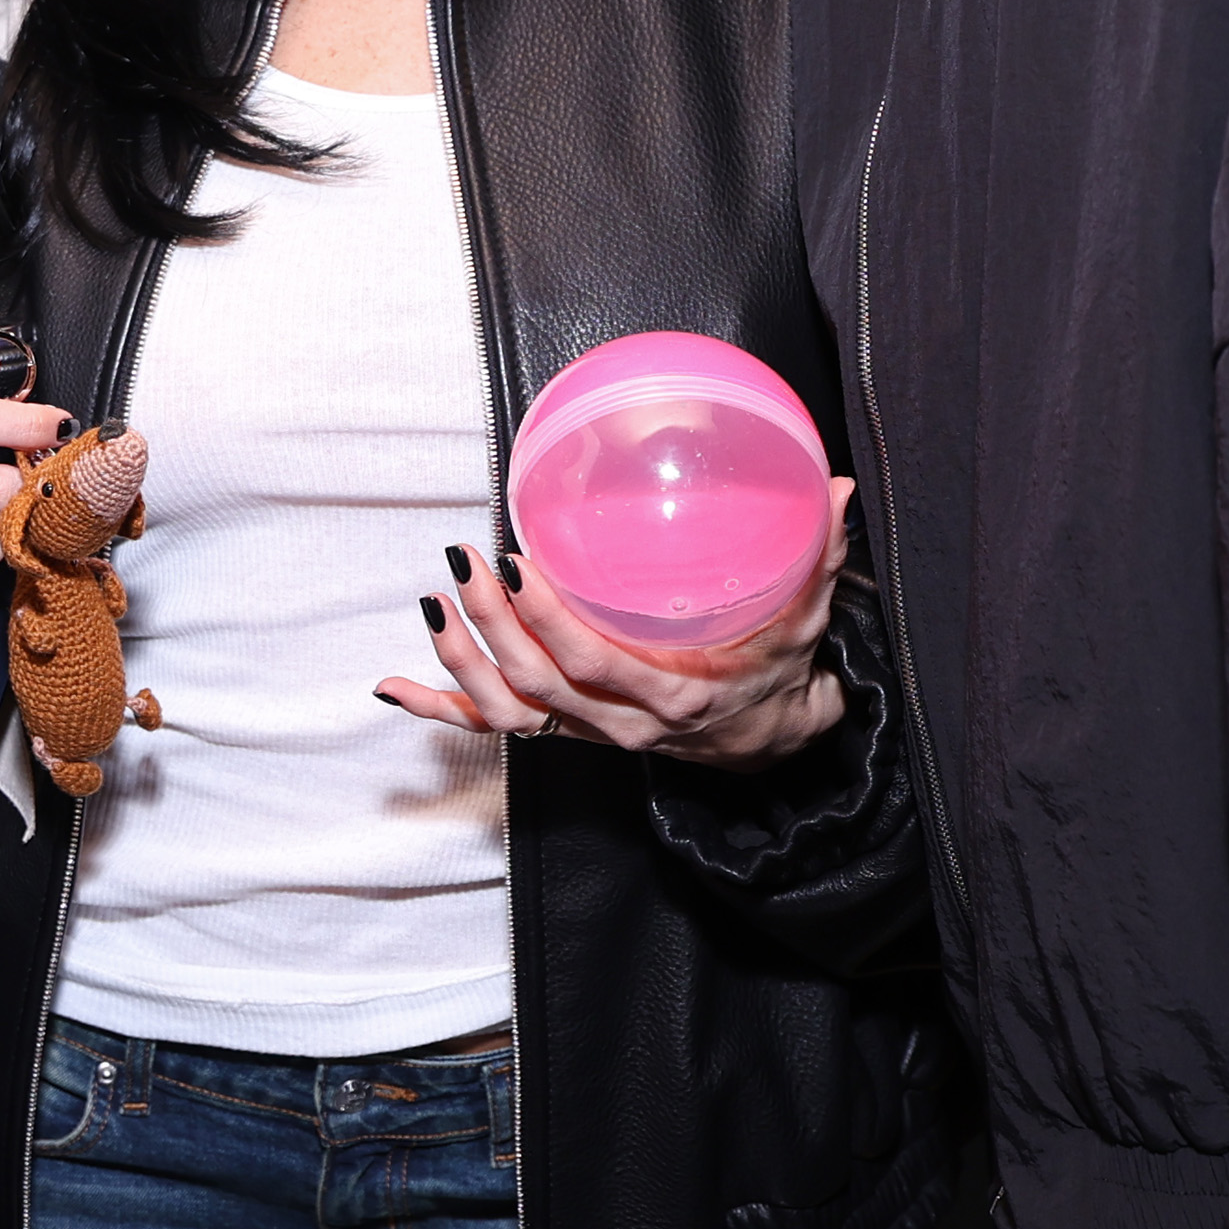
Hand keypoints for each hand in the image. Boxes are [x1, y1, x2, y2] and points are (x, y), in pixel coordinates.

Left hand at [383, 488, 853, 766]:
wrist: (767, 743)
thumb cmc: (780, 670)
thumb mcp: (805, 620)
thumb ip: (818, 555)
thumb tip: (837, 485)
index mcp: (672, 700)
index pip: (596, 667)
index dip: (550, 625)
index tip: (518, 565)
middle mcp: (621, 726)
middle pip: (537, 687)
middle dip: (491, 627)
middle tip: (462, 560)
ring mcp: (589, 734)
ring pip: (509, 711)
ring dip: (459, 662)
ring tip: (434, 599)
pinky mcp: (567, 732)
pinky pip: (494, 728)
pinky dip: (440, 710)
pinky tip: (391, 687)